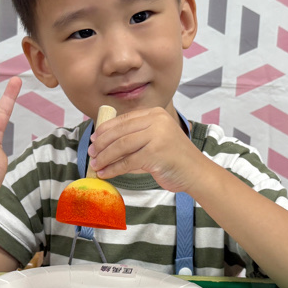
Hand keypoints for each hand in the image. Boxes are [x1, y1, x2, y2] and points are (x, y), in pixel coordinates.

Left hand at [87, 107, 203, 192]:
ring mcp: (157, 136)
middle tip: (91, 153)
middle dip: (102, 144)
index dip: (105, 129)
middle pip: (120, 132)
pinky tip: (105, 173)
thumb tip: (103, 140)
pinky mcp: (156, 153)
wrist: (196, 173)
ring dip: (105, 157)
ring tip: (96, 164)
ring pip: (121, 146)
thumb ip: (137, 135)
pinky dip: (113, 169)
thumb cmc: (174, 158)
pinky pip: (128, 162)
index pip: (124, 119)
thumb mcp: (156, 138)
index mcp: (156, 114)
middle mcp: (157, 121)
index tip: (93, 139)